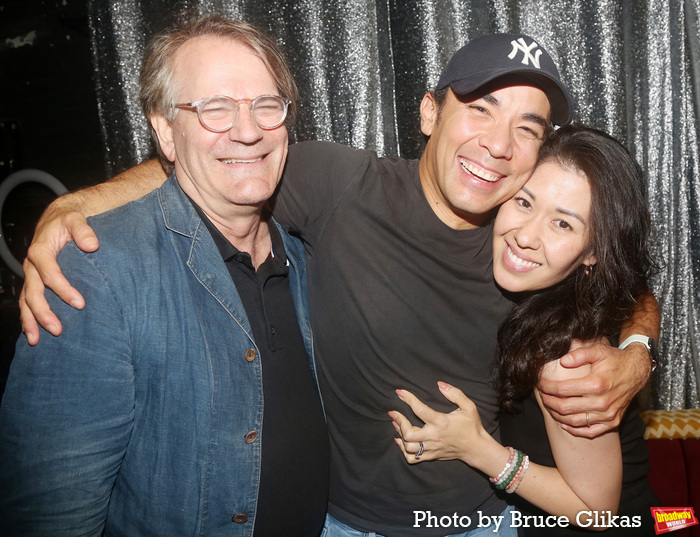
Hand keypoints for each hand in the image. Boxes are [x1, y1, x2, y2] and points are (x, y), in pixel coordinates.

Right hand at [20, 210, 98, 343]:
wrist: (57, 219)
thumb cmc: (69, 220)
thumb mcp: (76, 219)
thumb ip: (83, 230)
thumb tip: (92, 245)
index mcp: (40, 250)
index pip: (50, 274)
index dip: (63, 290)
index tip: (80, 304)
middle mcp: (31, 265)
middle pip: (33, 292)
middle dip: (43, 312)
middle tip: (58, 330)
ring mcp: (31, 274)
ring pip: (26, 300)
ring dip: (31, 320)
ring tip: (36, 341)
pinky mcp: (34, 280)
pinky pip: (27, 301)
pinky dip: (29, 317)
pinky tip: (33, 334)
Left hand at [389, 382, 491, 465]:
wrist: (476, 448)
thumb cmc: (472, 426)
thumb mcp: (469, 406)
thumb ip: (455, 394)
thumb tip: (440, 384)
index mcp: (441, 422)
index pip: (420, 410)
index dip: (408, 399)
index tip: (399, 392)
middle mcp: (434, 436)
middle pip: (409, 434)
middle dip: (399, 422)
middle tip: (394, 413)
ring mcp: (432, 448)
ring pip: (408, 447)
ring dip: (400, 435)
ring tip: (397, 424)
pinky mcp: (431, 456)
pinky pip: (412, 458)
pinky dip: (403, 450)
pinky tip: (401, 441)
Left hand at [538, 342, 650, 438]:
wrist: (637, 371)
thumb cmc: (615, 359)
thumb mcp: (598, 351)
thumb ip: (579, 354)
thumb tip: (562, 362)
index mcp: (596, 384)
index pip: (563, 390)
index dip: (547, 388)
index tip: (540, 384)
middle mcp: (602, 402)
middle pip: (565, 407)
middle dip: (548, 402)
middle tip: (542, 396)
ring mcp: (608, 414)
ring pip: (574, 421)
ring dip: (557, 416)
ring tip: (549, 406)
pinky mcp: (612, 422)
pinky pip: (590, 432)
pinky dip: (575, 430)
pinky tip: (564, 423)